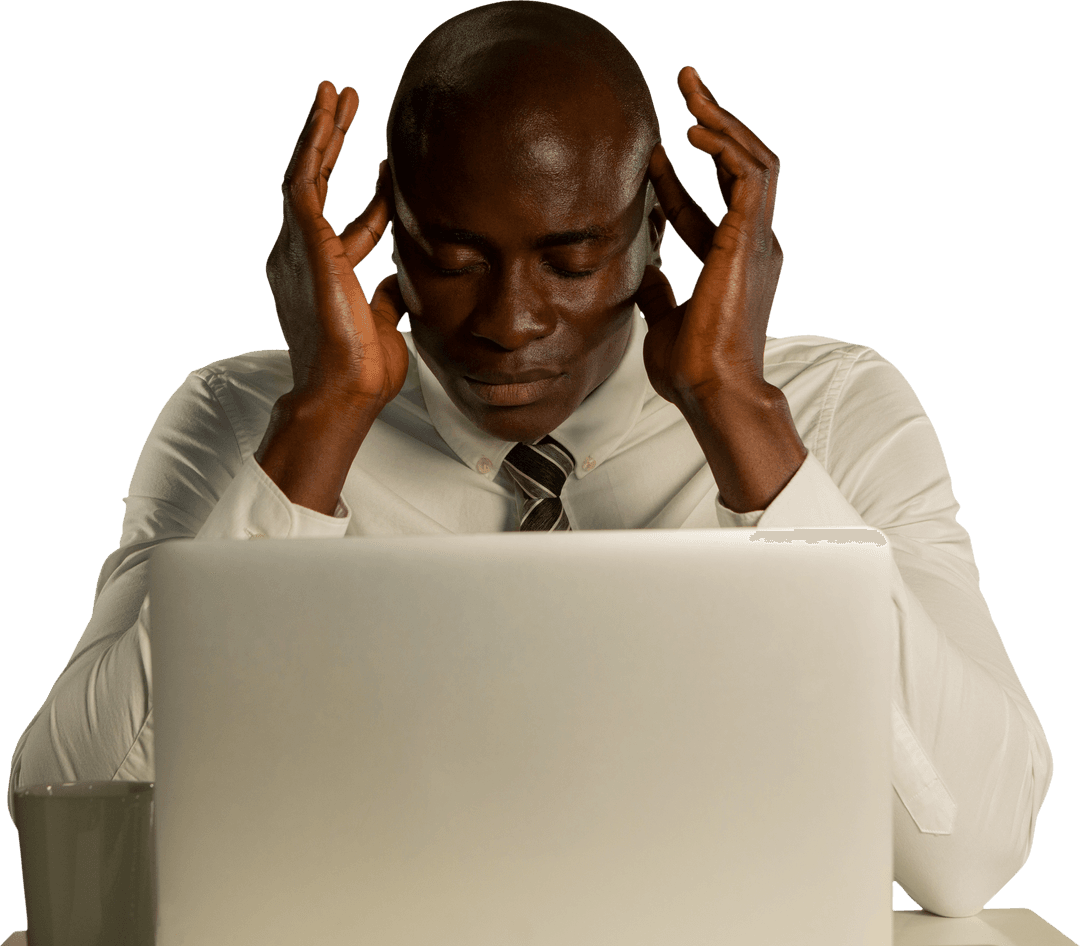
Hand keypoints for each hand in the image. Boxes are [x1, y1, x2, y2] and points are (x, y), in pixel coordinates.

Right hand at [265, 80, 408, 411]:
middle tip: (346, 105)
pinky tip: (327, 114)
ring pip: (306, 174)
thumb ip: (386, 297)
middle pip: (319, 188)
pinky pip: (303, 180)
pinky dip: (314, 144)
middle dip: (333, 145)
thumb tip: (396, 280)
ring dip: (322, 131)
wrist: (344, 391)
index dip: (375, 198)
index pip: (352, 226)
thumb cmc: (361, 371)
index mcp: (325, 277)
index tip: (392, 169)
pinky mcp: (302, 240)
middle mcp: (302, 256)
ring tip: (335, 93)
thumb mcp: (384, 324)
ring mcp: (297, 247)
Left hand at [636, 65, 783, 407]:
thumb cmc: (692, 368)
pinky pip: (748, 174)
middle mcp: (756, 244)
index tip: (651, 153)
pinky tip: (694, 129)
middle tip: (688, 84)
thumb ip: (660, 289)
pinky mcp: (752, 238)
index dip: (679, 178)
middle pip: (743, 165)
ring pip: (753, 158)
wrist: (711, 390)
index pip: (713, 204)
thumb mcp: (665, 319)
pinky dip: (724, 146)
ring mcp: (759, 239)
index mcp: (738, 261)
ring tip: (691, 88)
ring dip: (721, 119)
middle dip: (716, 121)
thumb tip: (645, 268)